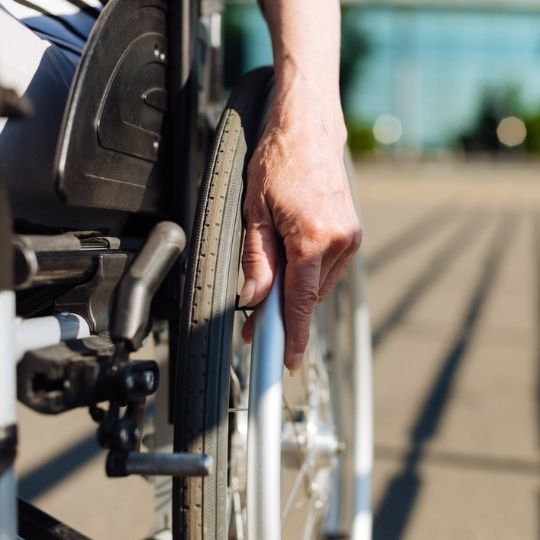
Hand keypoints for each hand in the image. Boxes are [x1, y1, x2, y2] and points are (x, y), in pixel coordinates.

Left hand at [239, 84, 361, 371]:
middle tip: (257, 323)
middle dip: (285, 313)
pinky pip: (328, 268)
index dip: (294, 336)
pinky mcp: (352, 232)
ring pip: (319, 284)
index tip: (289, 362)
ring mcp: (349, 237)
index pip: (301, 301)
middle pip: (309, 295)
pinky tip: (293, 265)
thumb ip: (257, 260)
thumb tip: (254, 298)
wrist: (309, 127)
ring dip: (297, 292)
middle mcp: (339, 241)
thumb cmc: (279, 161)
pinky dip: (309, 275)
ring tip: (272, 282)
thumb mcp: (255, 211)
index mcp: (312, 238)